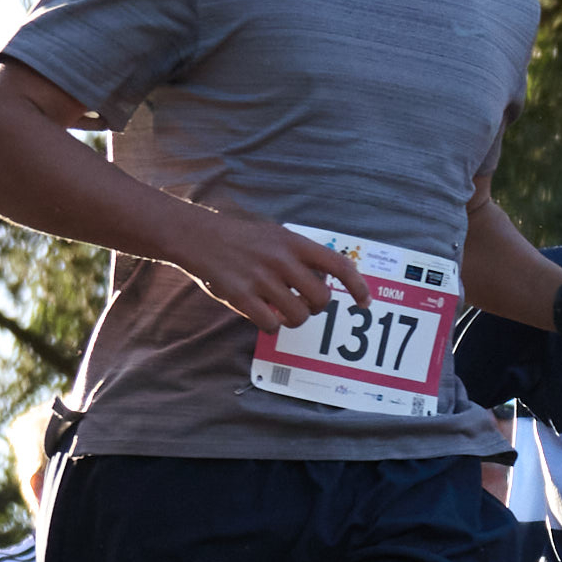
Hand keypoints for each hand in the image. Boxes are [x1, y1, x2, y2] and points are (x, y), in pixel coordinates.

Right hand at [160, 209, 369, 341]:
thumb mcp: (275, 235)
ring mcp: (261, 278)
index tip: (364, 302)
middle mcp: (281, 259)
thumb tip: (327, 281)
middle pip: (321, 298)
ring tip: (282, 311)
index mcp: (293, 242)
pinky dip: (271, 327)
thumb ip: (300, 255)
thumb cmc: (240, 239)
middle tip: (305, 304)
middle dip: (317, 307)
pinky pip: (271, 325)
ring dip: (294, 319)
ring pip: (299, 316)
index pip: (338, 265)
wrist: (197, 236)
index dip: (357, 286)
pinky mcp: (241, 296)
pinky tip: (263, 316)